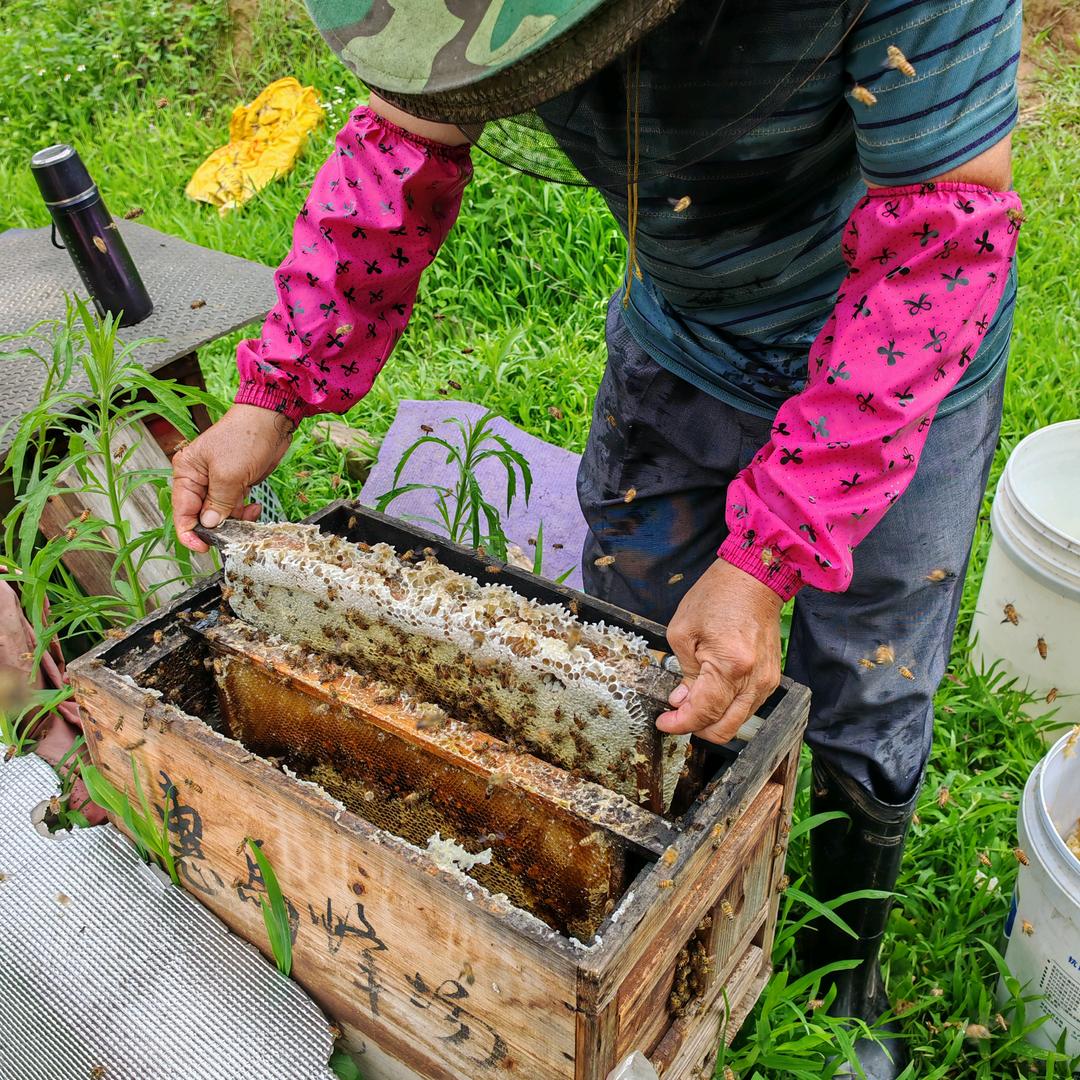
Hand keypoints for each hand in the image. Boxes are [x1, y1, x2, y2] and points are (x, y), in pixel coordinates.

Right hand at [171, 404, 293, 551]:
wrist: (271, 421)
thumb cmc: (245, 438)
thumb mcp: (229, 474)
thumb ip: (218, 503)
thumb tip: (210, 525)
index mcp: (186, 473)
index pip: (182, 512)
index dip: (190, 533)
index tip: (204, 547)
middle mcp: (198, 479)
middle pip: (201, 515)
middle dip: (217, 526)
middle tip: (235, 532)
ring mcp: (218, 482)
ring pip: (220, 514)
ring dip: (235, 520)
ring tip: (249, 514)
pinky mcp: (235, 484)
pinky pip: (234, 507)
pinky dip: (244, 512)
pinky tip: (254, 508)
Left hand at [657, 558, 782, 743]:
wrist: (754, 579)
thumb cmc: (718, 596)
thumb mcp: (683, 631)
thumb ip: (683, 672)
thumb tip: (681, 700)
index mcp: (730, 666)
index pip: (703, 713)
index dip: (679, 724)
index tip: (663, 722)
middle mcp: (754, 680)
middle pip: (725, 729)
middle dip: (696, 728)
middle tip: (676, 716)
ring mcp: (767, 682)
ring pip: (737, 722)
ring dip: (712, 720)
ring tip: (691, 701)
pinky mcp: (771, 679)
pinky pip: (748, 707)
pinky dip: (727, 709)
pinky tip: (711, 694)